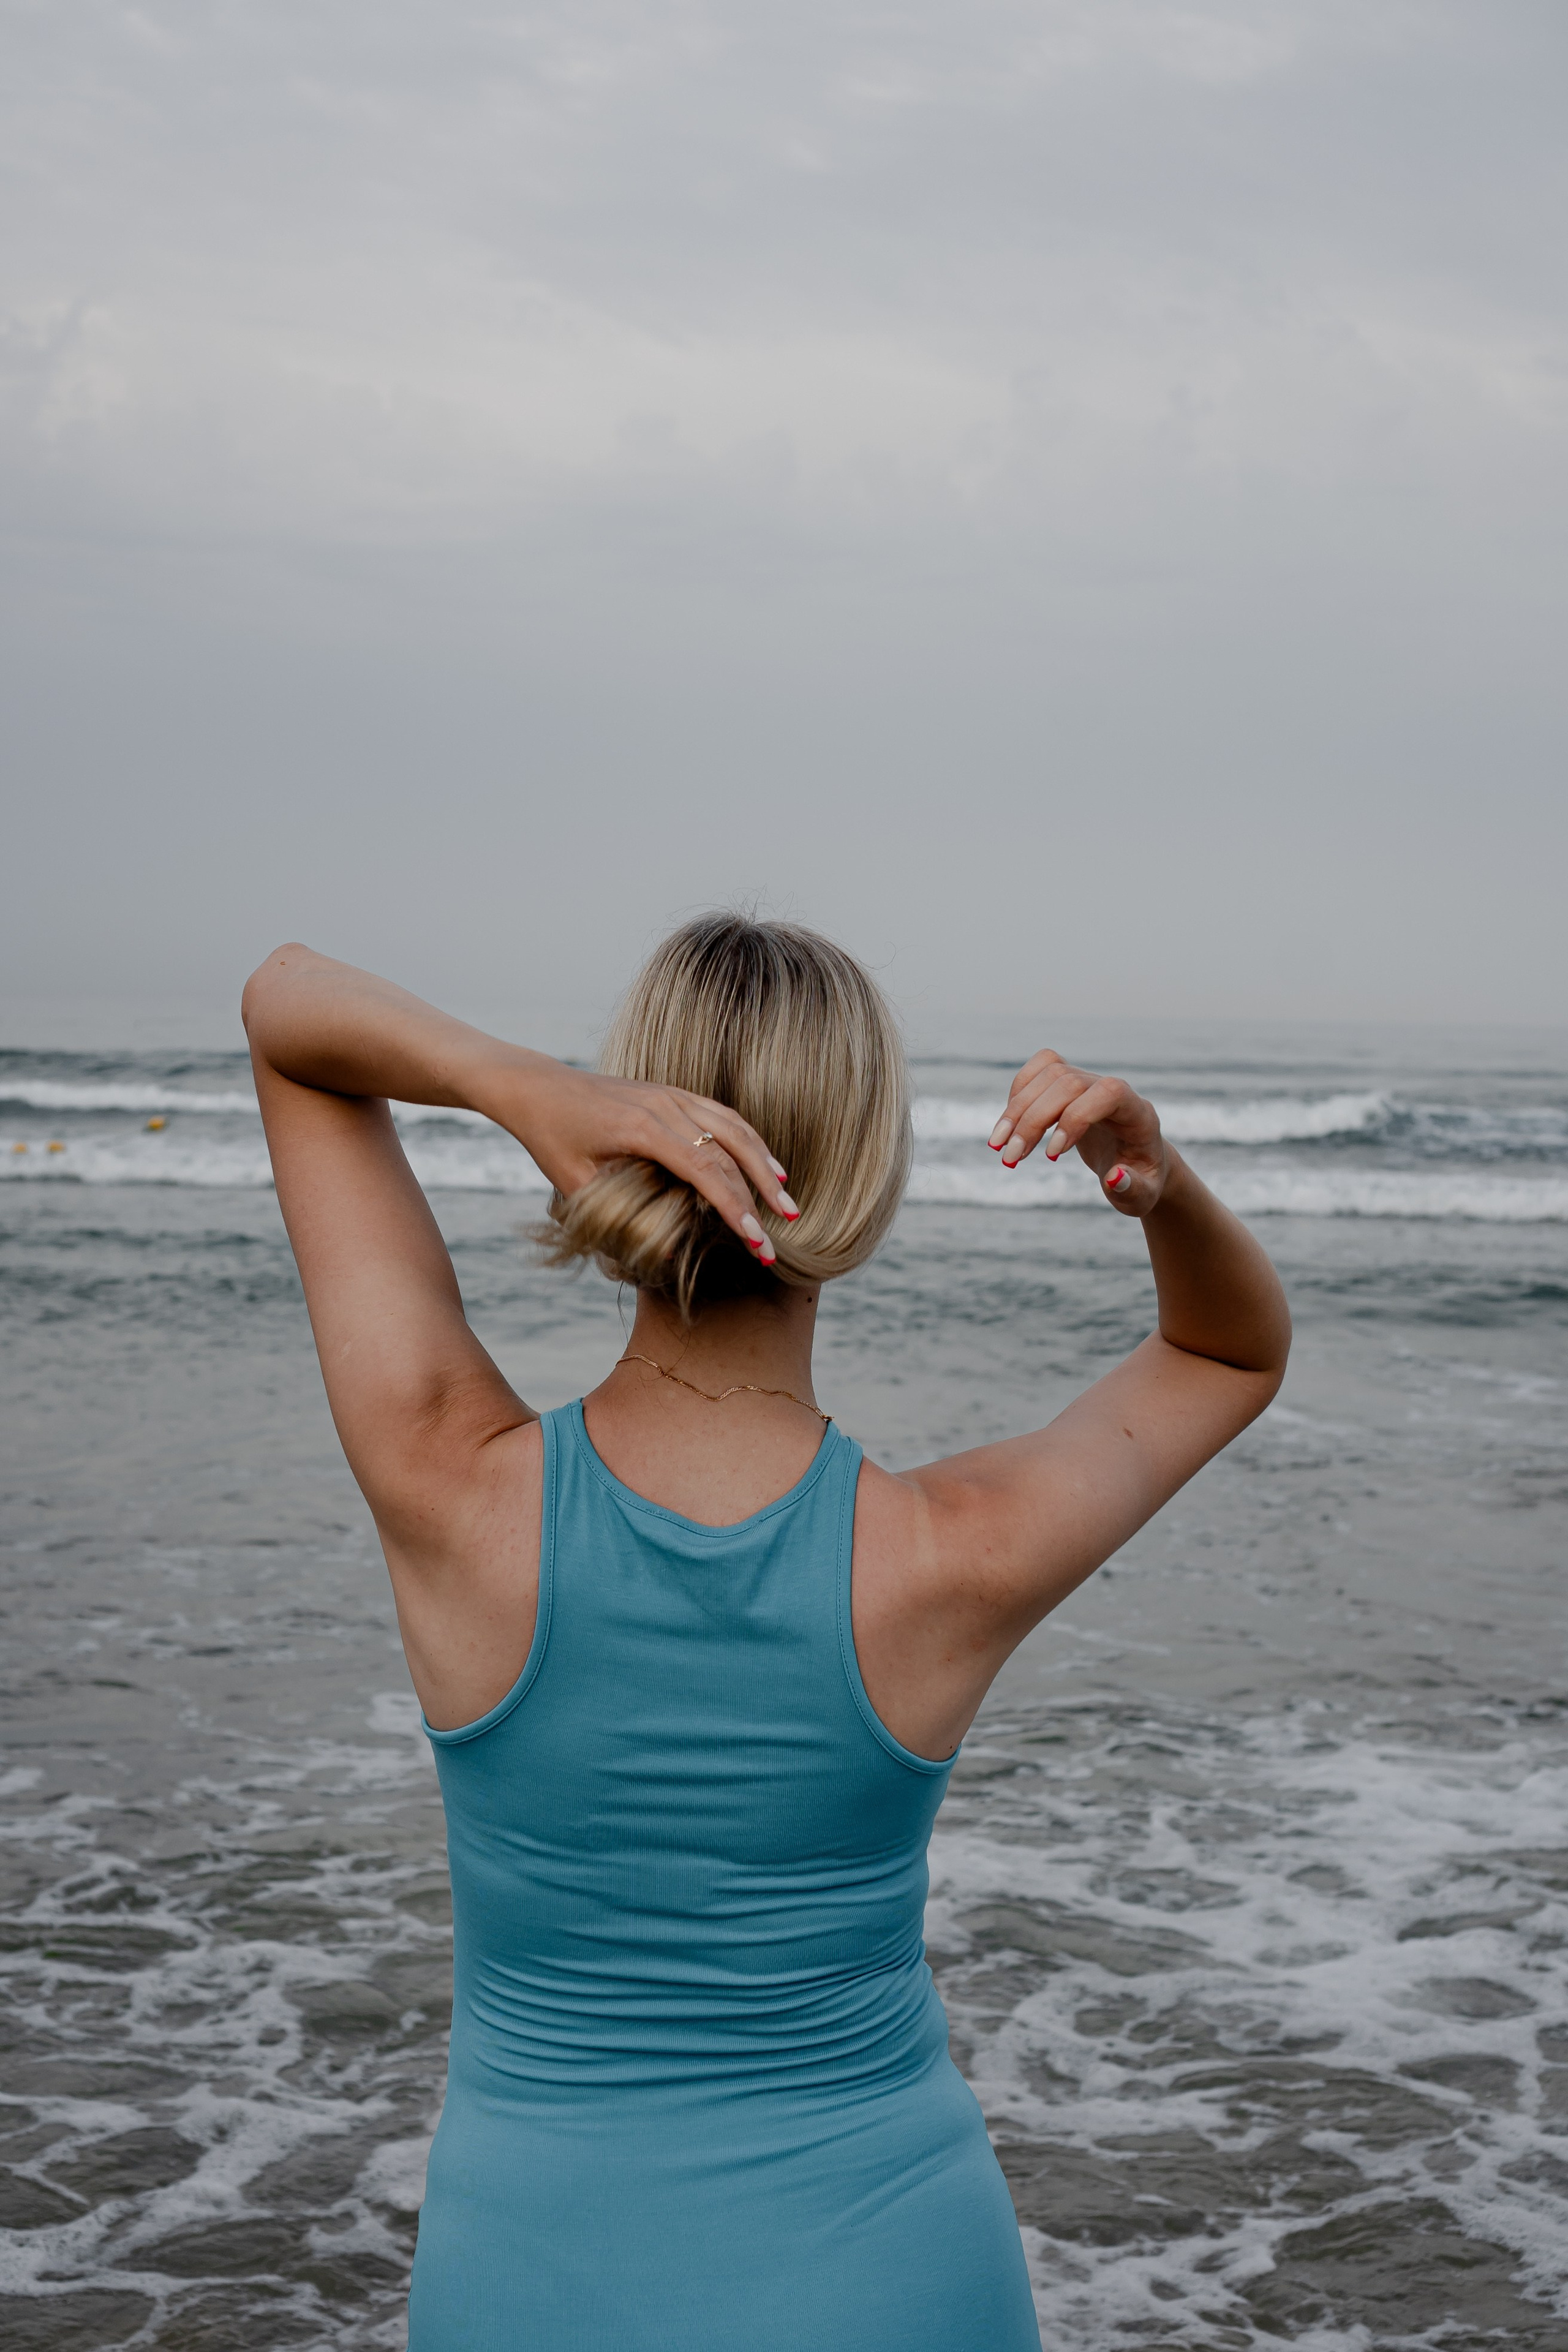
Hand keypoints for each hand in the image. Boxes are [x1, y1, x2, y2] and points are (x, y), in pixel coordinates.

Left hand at [504, 1062, 799, 1263]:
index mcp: (641, 1129)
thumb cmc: (552, 1138)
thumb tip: (668, 1255)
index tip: (754, 1241)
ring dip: (764, 1164)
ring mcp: (672, 1096)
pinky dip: (749, 1140)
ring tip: (786, 1201)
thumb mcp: (575, 1185)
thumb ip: (619, 1217)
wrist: (538, 1088)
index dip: (734, 1207)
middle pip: (728, 1150)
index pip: (705, 1170)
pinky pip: (722, 1116)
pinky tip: (765, 1165)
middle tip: (784, 1229)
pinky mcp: (673, 1093)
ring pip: (734, 1128)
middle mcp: (665, 1106)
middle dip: (759, 1193)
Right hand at [987, 1050, 1169, 1215]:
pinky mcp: (1070, 1082)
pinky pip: (1041, 1068)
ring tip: (1000, 1147)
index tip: (1051, 1156)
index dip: (1076, 1117)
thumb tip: (1115, 1178)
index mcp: (1137, 1112)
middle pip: (1068, 1082)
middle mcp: (1114, 1088)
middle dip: (1033, 1120)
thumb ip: (1133, 1189)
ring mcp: (1090, 1081)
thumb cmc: (1140, 1180)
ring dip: (1017, 1109)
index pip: (1109, 1093)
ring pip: (1050, 1073)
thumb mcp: (1142, 1195)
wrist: (1136, 1163)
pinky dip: (1018, 1094)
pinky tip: (1009, 1126)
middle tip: (1010, 1159)